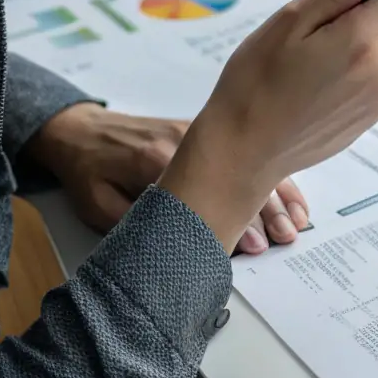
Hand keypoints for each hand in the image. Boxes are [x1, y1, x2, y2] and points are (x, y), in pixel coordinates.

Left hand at [28, 103, 310, 252]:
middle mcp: (188, 141)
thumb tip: (173, 242)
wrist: (81, 129)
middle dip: (266, 211)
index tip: (257, 247)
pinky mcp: (204, 130)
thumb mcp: (98, 203)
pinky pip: (248, 147)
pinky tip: (290, 196)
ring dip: (277, 193)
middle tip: (284, 239)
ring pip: (251, 159)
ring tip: (295, 223)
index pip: (212, 194)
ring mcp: (200, 132)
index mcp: (162, 160)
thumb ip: (134, 220)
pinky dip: (273, 171)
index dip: (238, 223)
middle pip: (239, 175)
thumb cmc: (89, 170)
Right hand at [159, 0, 377, 252]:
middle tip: (309, 35)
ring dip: (352, 46)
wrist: (243, 152)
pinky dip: (349, 72)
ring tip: (306, 66)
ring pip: (377, 50)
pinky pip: (370, 78)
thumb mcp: (289, 23)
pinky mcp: (370, 119)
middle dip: (357, 16)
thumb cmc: (256, 84)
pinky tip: (312, 89)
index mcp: (365, 43)